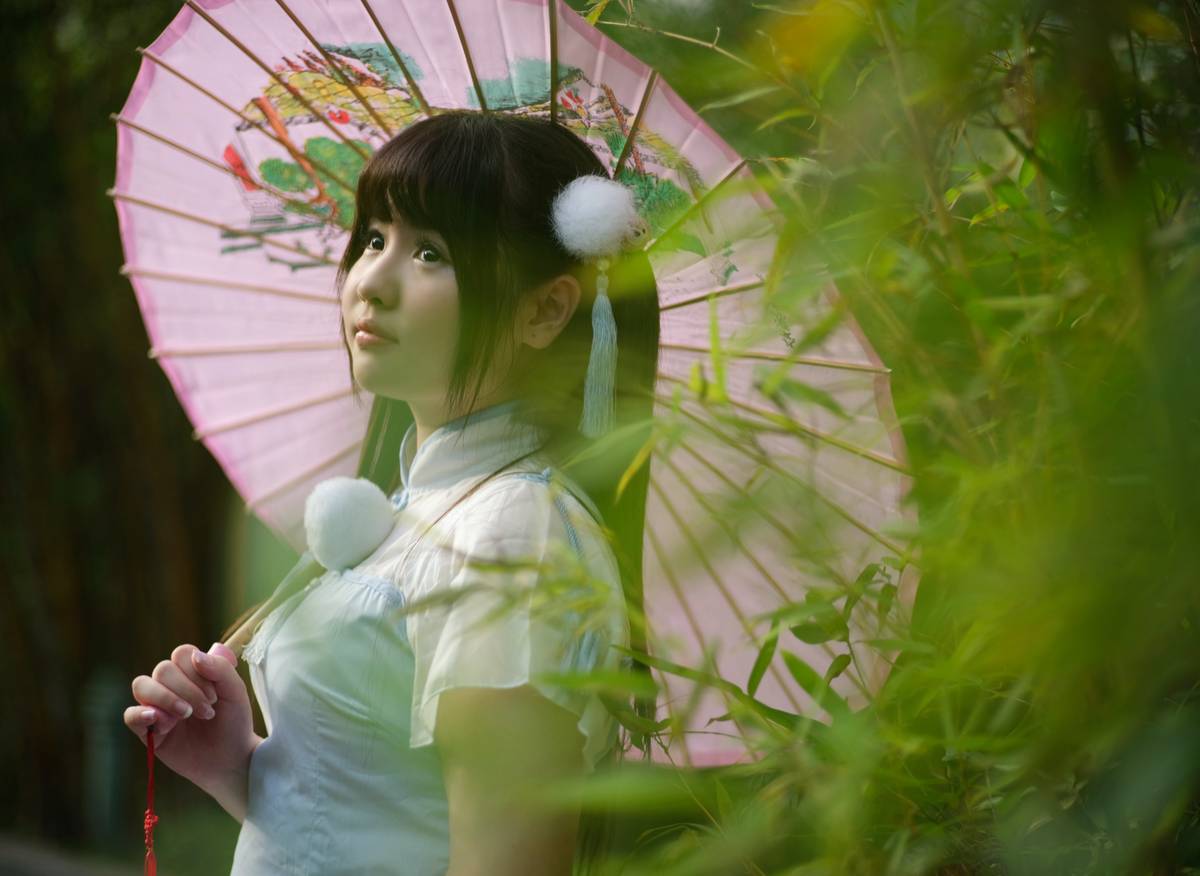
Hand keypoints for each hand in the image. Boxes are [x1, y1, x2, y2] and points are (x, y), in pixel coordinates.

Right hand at [125, 642, 259, 817]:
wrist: (230, 759)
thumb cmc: (234, 723)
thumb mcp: (235, 692)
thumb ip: (220, 668)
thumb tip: (195, 655)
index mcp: (192, 672)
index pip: (181, 654)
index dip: (196, 671)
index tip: (214, 696)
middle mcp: (172, 686)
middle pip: (163, 670)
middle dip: (186, 690)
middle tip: (207, 712)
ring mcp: (158, 707)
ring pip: (142, 685)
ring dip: (165, 698)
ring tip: (185, 716)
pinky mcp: (147, 731)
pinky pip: (130, 715)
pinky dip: (140, 714)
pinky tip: (158, 719)